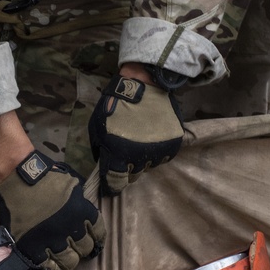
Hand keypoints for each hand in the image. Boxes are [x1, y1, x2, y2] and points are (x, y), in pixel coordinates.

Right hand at [0, 151, 103, 269]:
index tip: (93, 240)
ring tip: (66, 263)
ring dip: (69, 261)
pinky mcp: (34, 247)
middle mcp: (70, 228)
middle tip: (76, 250)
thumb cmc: (43, 176)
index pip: (98, 232)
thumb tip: (86, 215)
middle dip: (82, 249)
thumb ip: (81, 202)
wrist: (16, 177)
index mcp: (82, 211)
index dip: (97, 237)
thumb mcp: (71, 184)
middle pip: (85, 248)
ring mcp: (52, 240)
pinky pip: (49, 267)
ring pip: (69, 261)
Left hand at [88, 73, 183, 194]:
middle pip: (133, 176)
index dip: (111, 186)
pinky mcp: (173, 143)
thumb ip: (99, 150)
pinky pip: (163, 156)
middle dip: (127, 169)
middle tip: (125, 154)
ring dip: (142, 159)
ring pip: (149, 166)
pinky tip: (150, 137)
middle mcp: (140, 157)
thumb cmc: (114, 104)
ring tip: (138, 141)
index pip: (115, 182)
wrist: (143, 83)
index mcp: (118, 154)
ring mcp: (158, 150)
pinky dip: (157, 150)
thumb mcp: (97, 126)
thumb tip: (104, 165)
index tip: (111, 184)